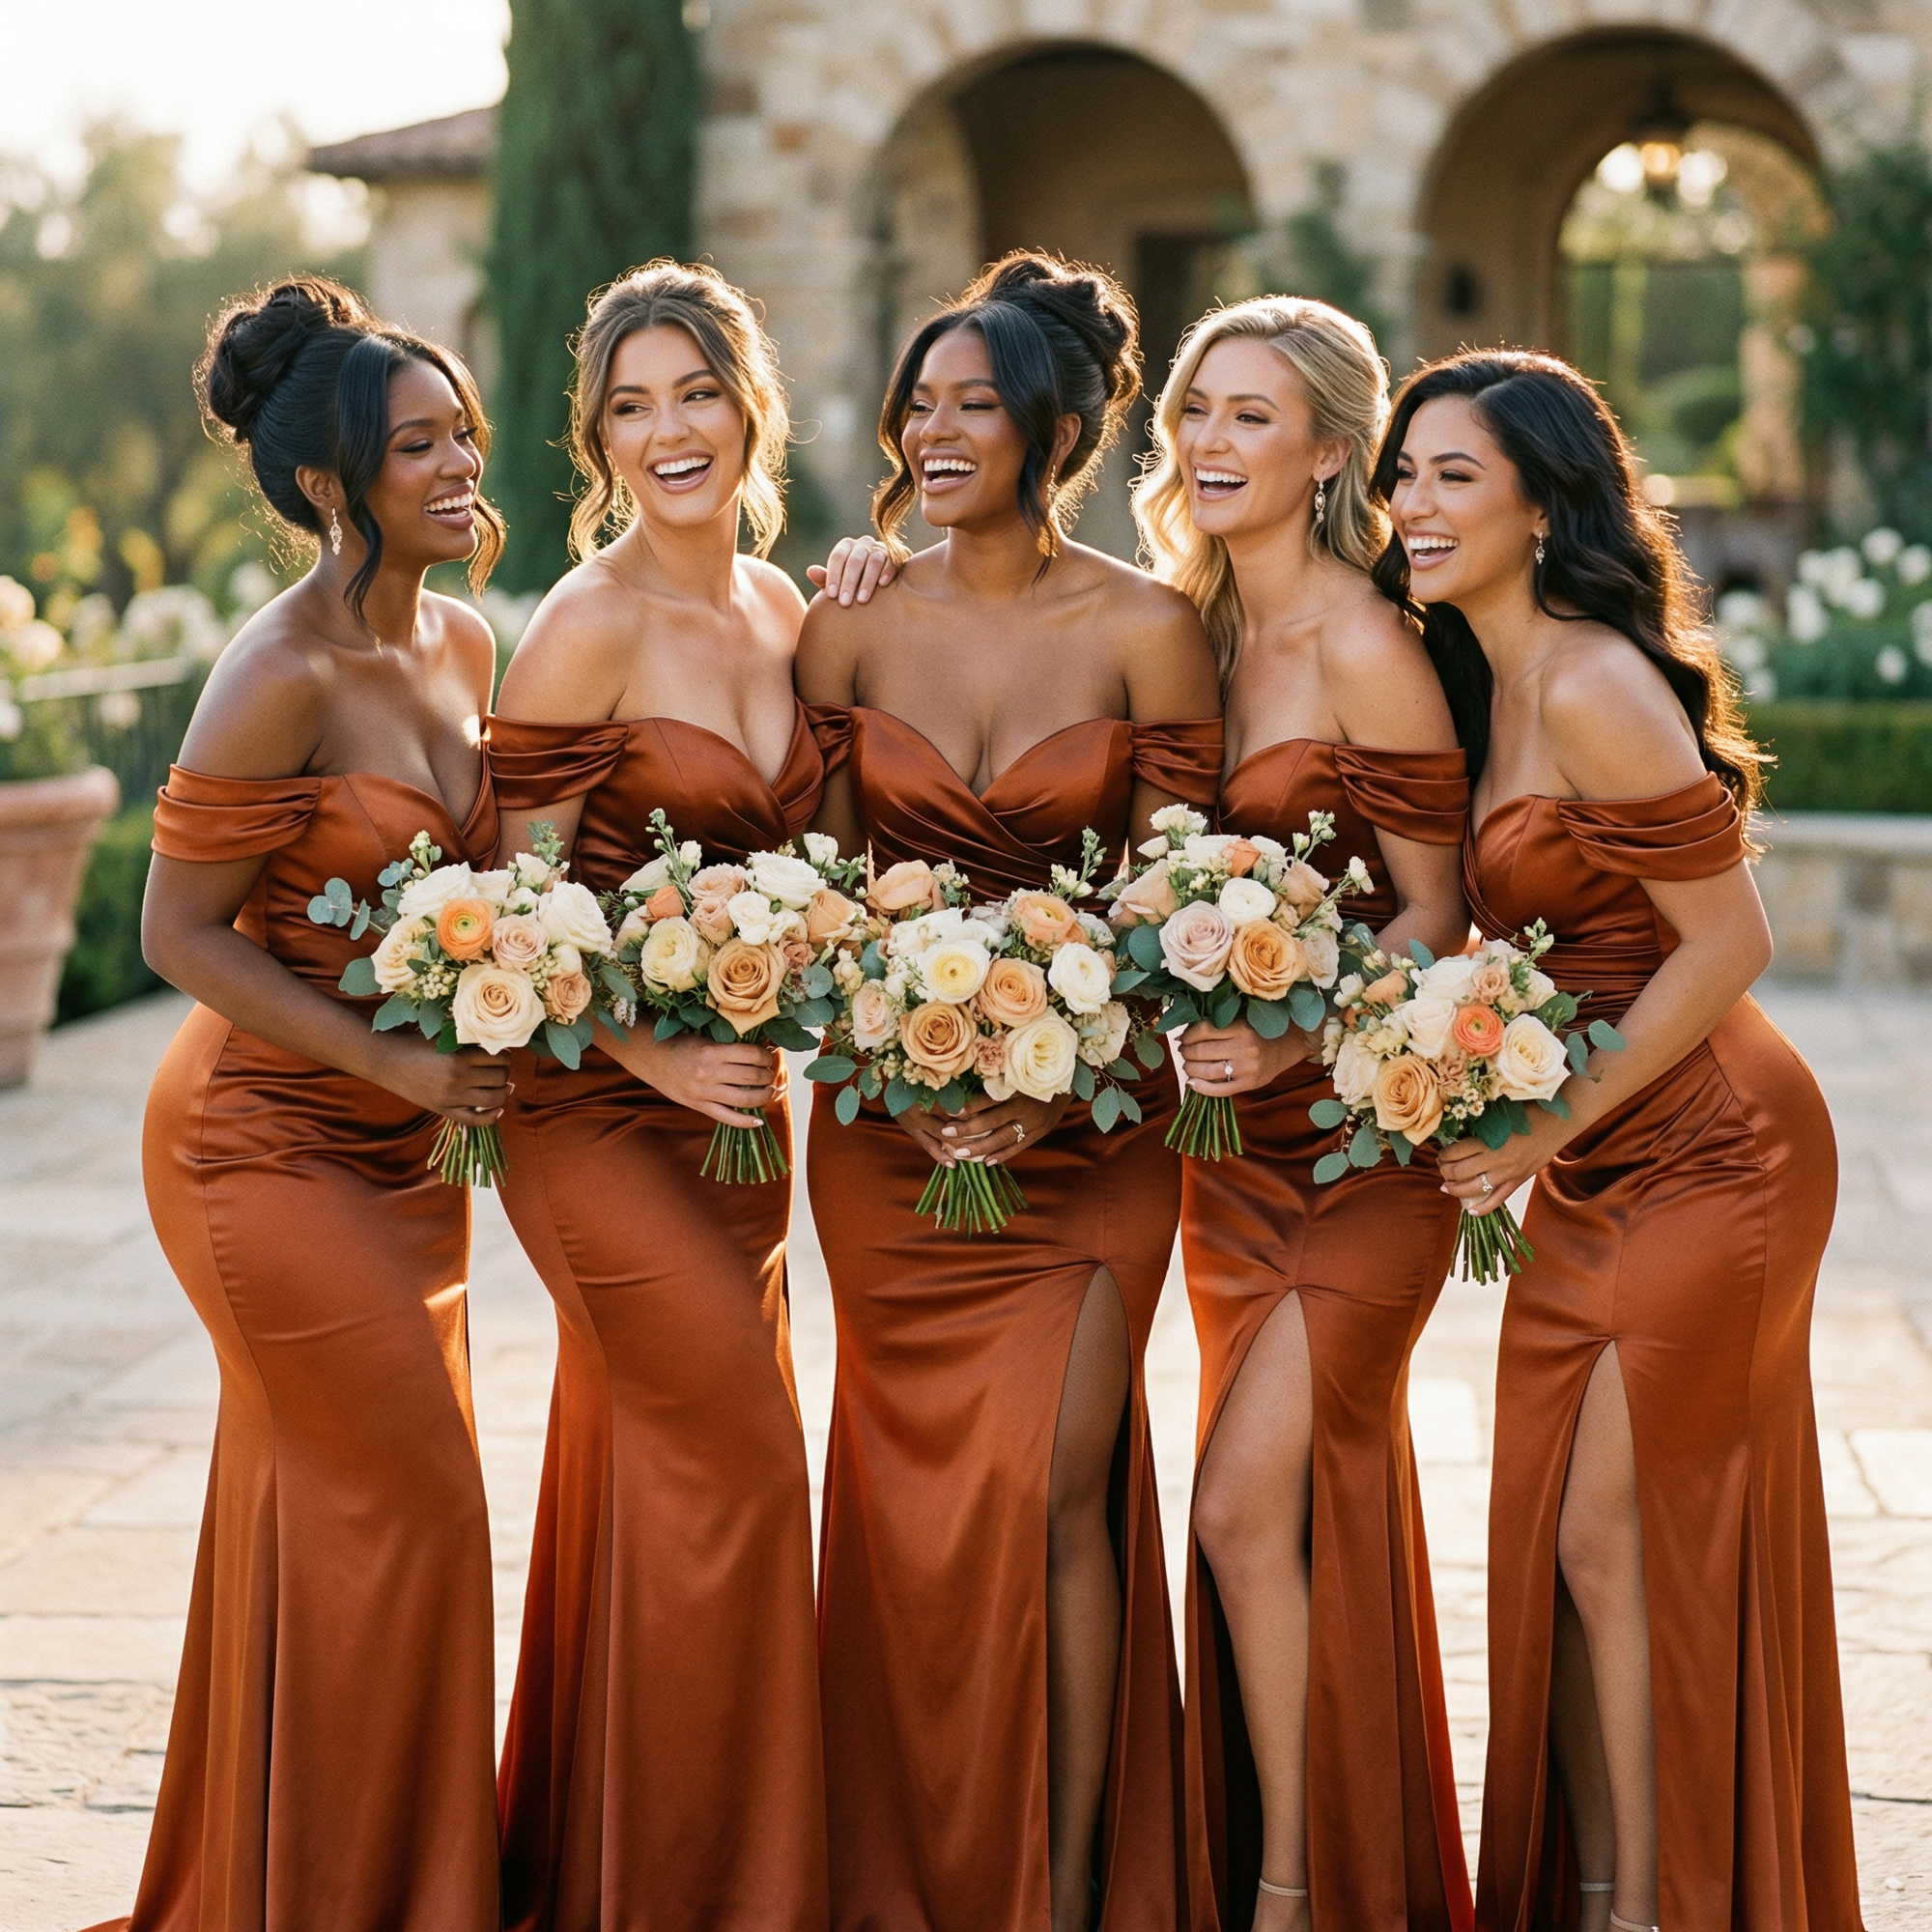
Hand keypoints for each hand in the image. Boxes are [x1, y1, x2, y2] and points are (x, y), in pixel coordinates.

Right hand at [369, 1035, 511, 1126]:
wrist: (387, 1061)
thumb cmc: (417, 1044)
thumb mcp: (445, 1038)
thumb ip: (469, 1043)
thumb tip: (498, 1050)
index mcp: (459, 1057)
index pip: (499, 1059)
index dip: (505, 1056)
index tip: (501, 1055)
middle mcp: (457, 1079)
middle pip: (500, 1079)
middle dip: (505, 1072)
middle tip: (500, 1069)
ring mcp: (451, 1098)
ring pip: (494, 1100)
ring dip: (502, 1092)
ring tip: (500, 1086)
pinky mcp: (444, 1111)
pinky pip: (476, 1121)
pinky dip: (492, 1117)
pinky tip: (497, 1109)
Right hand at [613, 1031, 779, 1128]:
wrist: (652, 1059)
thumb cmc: (683, 1045)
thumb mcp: (706, 1039)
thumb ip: (730, 1046)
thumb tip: (763, 1049)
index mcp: (712, 1052)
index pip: (751, 1055)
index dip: (766, 1056)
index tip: (769, 1055)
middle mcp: (709, 1073)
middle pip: (751, 1077)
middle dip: (767, 1075)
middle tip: (770, 1072)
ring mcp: (704, 1093)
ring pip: (744, 1099)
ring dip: (763, 1096)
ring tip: (769, 1090)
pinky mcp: (700, 1107)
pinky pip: (727, 1118)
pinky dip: (746, 1122)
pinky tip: (759, 1120)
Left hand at [806, 535, 897, 606]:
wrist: (882, 587)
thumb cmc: (854, 586)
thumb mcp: (839, 584)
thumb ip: (826, 579)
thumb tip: (810, 571)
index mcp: (846, 547)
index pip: (838, 557)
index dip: (833, 576)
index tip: (831, 596)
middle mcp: (863, 543)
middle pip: (855, 559)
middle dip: (849, 582)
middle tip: (844, 603)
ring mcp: (881, 547)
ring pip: (874, 560)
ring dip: (867, 580)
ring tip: (862, 600)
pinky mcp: (898, 555)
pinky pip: (893, 560)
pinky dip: (887, 571)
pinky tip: (882, 585)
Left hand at [895, 1089, 1068, 1167]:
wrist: (1070, 1082)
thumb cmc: (1037, 1073)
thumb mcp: (1020, 1071)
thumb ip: (998, 1079)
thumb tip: (966, 1084)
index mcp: (1019, 1088)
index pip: (990, 1099)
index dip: (970, 1105)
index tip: (951, 1110)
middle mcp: (1026, 1107)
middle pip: (992, 1121)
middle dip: (967, 1129)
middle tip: (946, 1132)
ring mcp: (1034, 1123)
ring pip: (1002, 1139)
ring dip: (979, 1147)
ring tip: (959, 1154)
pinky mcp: (1039, 1133)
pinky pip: (1018, 1147)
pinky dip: (1002, 1155)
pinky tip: (984, 1161)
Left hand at [1177, 1019, 1310, 1097]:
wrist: (1285, 1046)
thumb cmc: (1255, 1031)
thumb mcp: (1239, 1021)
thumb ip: (1215, 1026)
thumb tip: (1181, 1036)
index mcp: (1241, 1027)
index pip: (1203, 1031)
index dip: (1187, 1035)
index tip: (1183, 1038)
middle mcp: (1245, 1047)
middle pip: (1202, 1052)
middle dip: (1186, 1052)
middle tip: (1184, 1052)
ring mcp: (1248, 1068)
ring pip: (1207, 1071)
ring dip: (1190, 1069)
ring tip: (1188, 1065)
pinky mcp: (1250, 1084)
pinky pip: (1219, 1090)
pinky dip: (1201, 1087)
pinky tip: (1192, 1082)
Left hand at [1437, 1104, 1573, 1213]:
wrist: (1558, 1122)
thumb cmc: (1526, 1112)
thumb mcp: (1497, 1115)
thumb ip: (1478, 1128)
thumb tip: (1455, 1137)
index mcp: (1489, 1139)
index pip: (1455, 1153)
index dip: (1443, 1154)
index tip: (1442, 1152)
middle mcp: (1497, 1159)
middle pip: (1459, 1172)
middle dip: (1445, 1171)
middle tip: (1442, 1167)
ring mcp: (1508, 1173)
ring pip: (1473, 1189)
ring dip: (1455, 1189)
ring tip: (1447, 1186)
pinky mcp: (1518, 1181)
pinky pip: (1497, 1200)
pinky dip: (1482, 1208)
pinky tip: (1469, 1210)